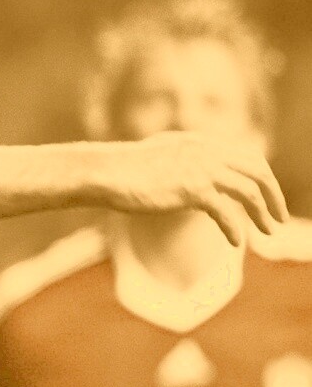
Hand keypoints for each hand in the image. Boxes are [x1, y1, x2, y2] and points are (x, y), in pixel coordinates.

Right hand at [100, 132, 287, 244]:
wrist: (106, 172)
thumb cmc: (125, 169)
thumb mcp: (162, 158)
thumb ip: (184, 162)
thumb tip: (197, 180)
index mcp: (201, 142)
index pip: (248, 156)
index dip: (264, 177)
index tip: (268, 197)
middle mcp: (206, 151)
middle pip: (258, 170)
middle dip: (274, 195)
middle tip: (280, 217)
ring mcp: (201, 168)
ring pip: (250, 191)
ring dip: (264, 214)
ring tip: (269, 232)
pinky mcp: (192, 189)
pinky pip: (227, 213)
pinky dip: (235, 230)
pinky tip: (236, 243)